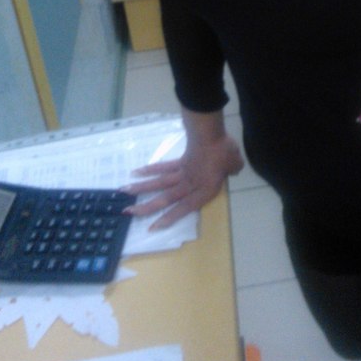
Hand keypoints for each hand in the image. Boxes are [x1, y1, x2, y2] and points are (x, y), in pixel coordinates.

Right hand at [123, 134, 243, 229]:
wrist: (211, 134)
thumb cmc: (224, 151)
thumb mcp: (236, 164)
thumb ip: (233, 171)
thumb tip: (233, 169)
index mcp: (203, 190)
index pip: (184, 208)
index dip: (169, 218)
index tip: (152, 227)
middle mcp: (189, 184)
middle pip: (165, 198)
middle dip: (146, 207)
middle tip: (128, 212)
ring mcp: (182, 172)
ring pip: (159, 183)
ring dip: (141, 188)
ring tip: (124, 193)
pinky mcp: (179, 160)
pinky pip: (163, 167)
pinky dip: (150, 169)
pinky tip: (136, 172)